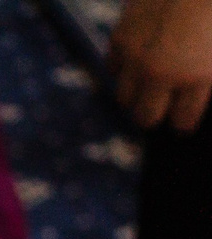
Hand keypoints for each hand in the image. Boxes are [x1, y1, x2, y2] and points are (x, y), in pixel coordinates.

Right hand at [114, 0, 211, 128]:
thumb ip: (209, 72)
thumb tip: (201, 84)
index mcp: (198, 77)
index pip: (182, 121)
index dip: (185, 120)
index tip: (185, 117)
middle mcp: (162, 73)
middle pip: (145, 117)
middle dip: (155, 113)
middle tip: (162, 107)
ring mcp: (138, 57)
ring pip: (124, 98)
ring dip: (136, 93)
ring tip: (147, 84)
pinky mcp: (121, 38)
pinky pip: (114, 68)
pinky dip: (123, 68)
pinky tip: (137, 60)